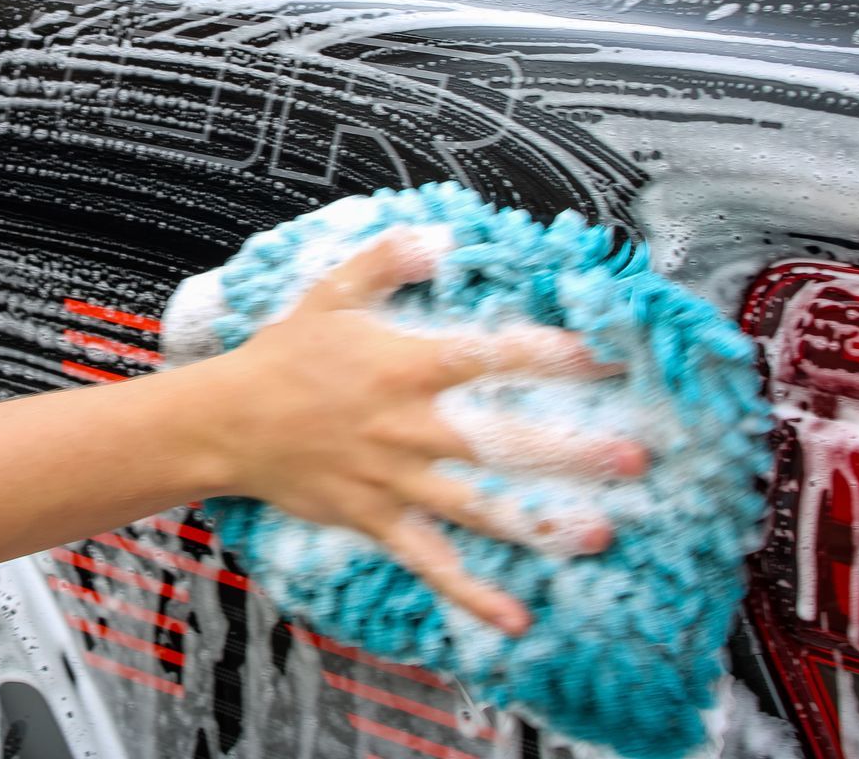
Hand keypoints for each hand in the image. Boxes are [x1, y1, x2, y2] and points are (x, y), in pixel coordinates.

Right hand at [197, 228, 647, 634]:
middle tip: (634, 458)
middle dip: (570, 451)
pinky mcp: (376, 519)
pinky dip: (472, 594)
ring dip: (540, 523)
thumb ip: (385, 261)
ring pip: (478, 506)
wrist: (224, 420)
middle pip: (500, 441)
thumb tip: (439, 237)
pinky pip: (431, 563)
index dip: (548, 356)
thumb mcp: (328, 293)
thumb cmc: (282, 355)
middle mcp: (406, 425)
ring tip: (600, 533)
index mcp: (402, 365)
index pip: (489, 357)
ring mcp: (393, 478)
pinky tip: (517, 620)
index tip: (604, 358)